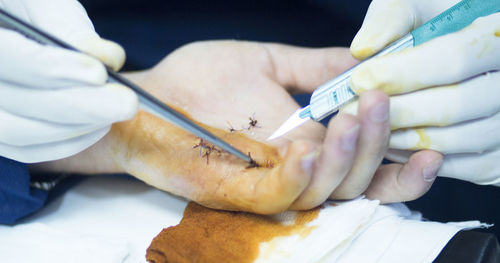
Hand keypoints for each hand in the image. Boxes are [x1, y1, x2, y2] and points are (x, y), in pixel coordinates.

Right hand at [0, 0, 136, 162]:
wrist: (13, 29)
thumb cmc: (26, 9)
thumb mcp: (43, 3)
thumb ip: (69, 28)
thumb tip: (107, 58)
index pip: (4, 57)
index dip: (50, 69)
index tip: (98, 73)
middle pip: (10, 104)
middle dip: (78, 107)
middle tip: (127, 102)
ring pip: (15, 133)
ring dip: (74, 127)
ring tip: (117, 109)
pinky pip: (23, 150)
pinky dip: (65, 143)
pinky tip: (99, 126)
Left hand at [35, 41, 438, 211]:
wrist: (148, 96)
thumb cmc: (201, 81)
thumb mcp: (268, 63)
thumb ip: (314, 67)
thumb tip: (361, 59)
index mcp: (308, 146)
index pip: (364, 168)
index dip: (400, 164)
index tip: (430, 144)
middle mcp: (294, 172)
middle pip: (355, 183)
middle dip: (378, 148)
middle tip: (381, 103)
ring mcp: (265, 184)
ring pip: (324, 192)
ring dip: (347, 157)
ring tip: (354, 115)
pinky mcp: (236, 191)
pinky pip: (278, 195)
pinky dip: (300, 176)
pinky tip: (308, 148)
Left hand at [346, 0, 499, 185]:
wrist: (466, 51)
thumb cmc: (438, 24)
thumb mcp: (418, 6)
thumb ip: (392, 20)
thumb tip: (362, 51)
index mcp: (499, 37)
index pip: (454, 59)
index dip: (401, 73)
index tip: (359, 79)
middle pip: (454, 107)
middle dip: (395, 110)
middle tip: (351, 110)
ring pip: (454, 141)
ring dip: (401, 137)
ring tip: (365, 126)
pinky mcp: (498, 160)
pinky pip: (458, 168)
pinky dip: (417, 159)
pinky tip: (388, 141)